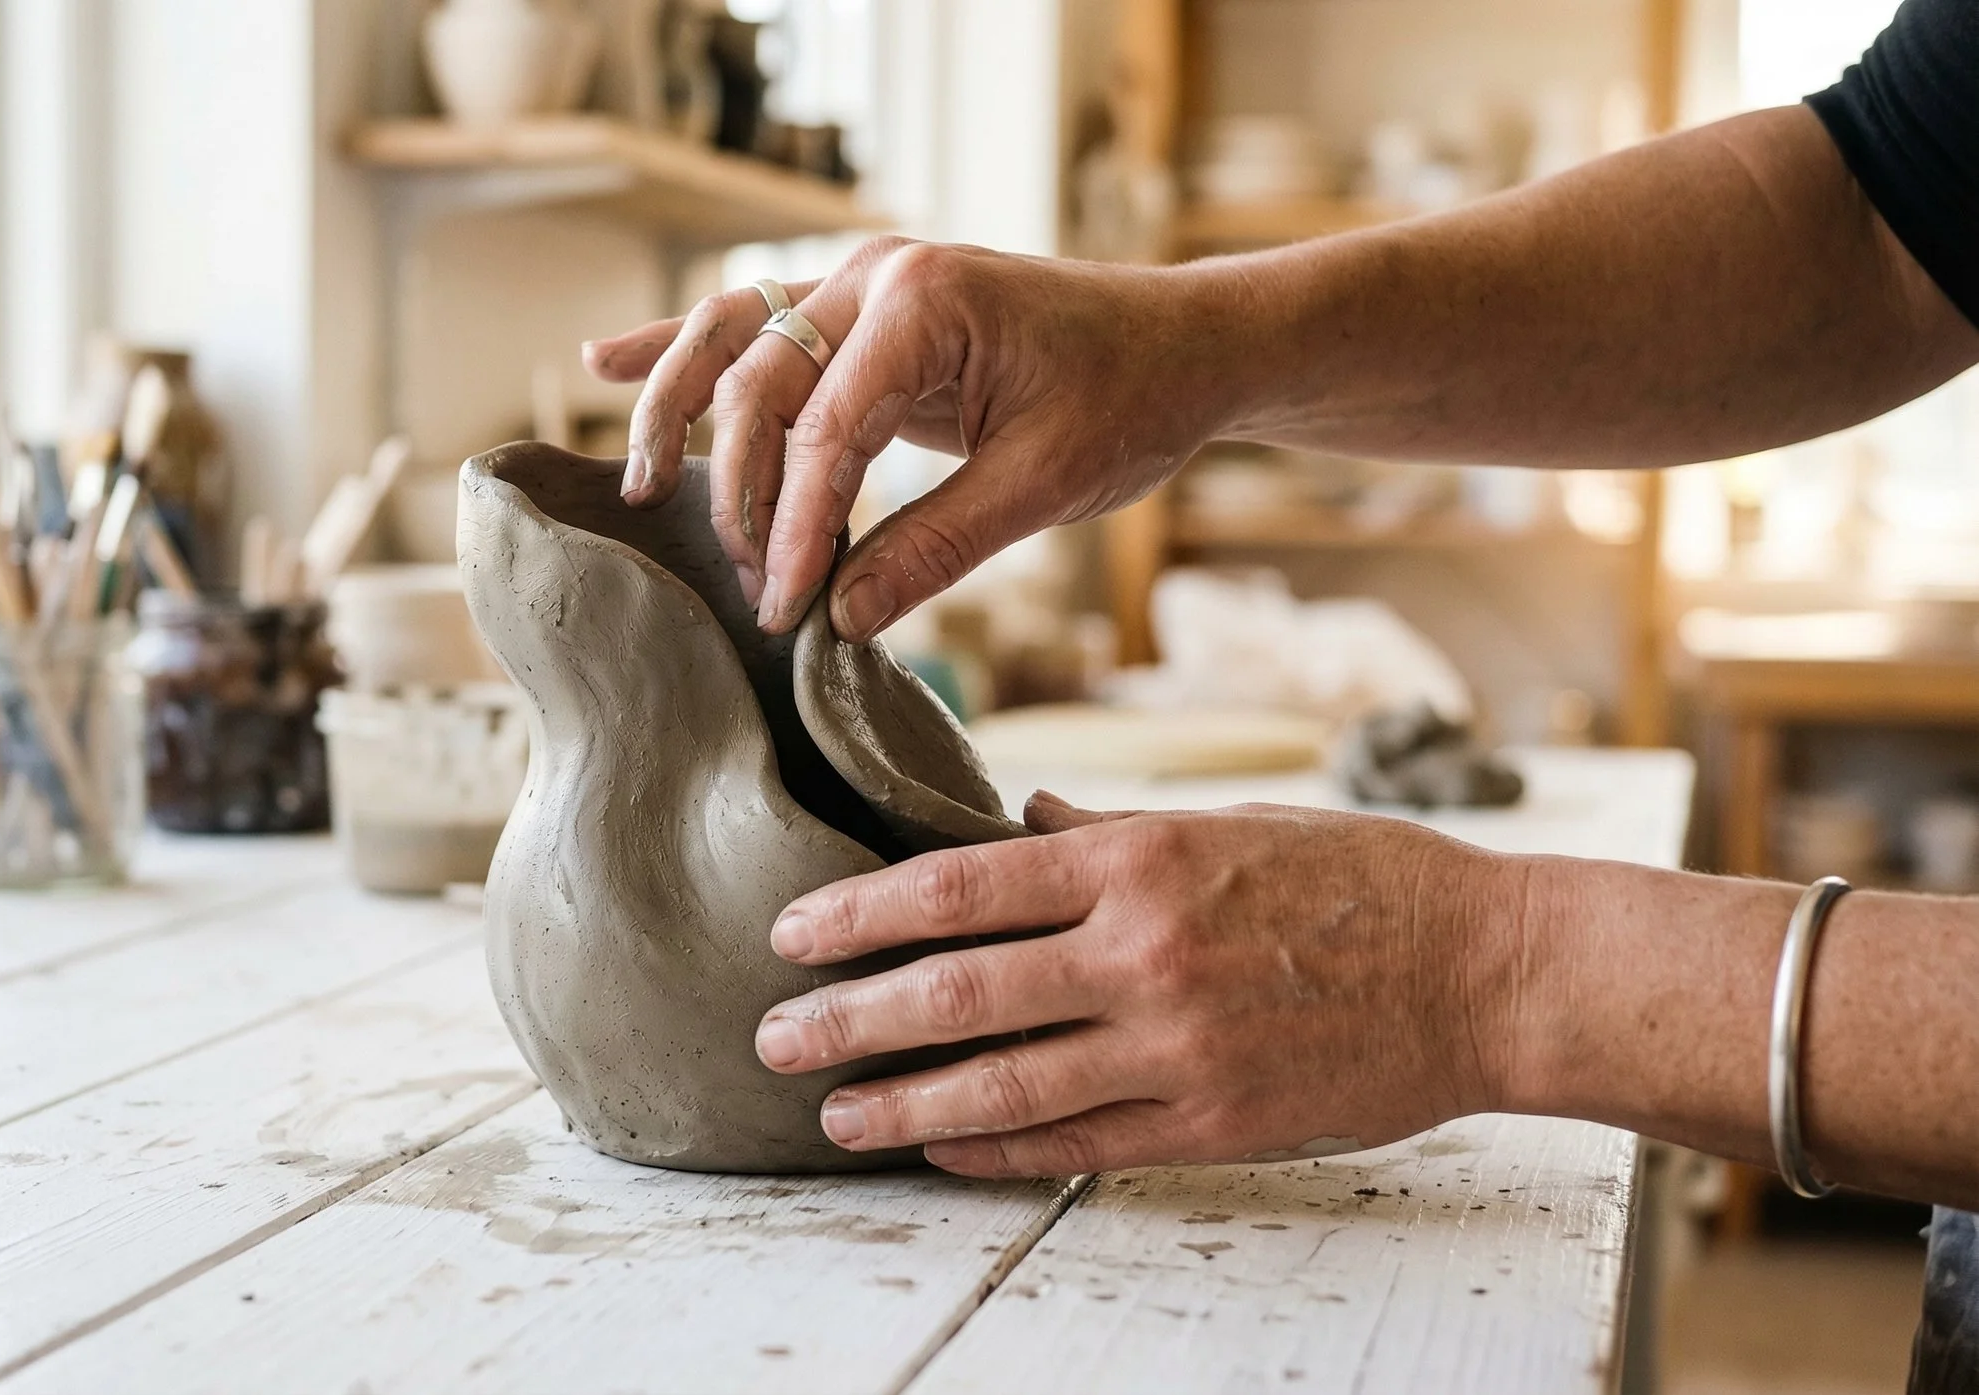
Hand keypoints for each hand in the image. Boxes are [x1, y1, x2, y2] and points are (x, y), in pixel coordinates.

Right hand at [583, 239, 1239, 639]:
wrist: (1183, 343)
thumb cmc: (1128, 400)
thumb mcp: (1044, 486)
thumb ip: (936, 548)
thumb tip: (840, 618)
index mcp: (925, 306)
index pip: (823, 430)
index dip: (798, 528)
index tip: (786, 609)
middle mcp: (878, 276)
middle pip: (757, 380)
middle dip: (743, 491)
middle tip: (754, 587)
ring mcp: (862, 283)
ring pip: (732, 336)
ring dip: (677, 407)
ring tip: (646, 490)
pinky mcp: (861, 309)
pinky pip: (754, 322)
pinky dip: (680, 345)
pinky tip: (605, 361)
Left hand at [749, 792, 1533, 1176]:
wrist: (1491, 972)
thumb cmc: (1364, 880)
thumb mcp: (1231, 825)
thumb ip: (1108, 837)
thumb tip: (1010, 828)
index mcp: (1142, 861)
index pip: (960, 886)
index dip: (859, 915)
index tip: (790, 935)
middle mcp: (1145, 952)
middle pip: (959, 991)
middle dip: (850, 1019)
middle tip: (771, 1040)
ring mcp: (1179, 1045)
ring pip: (1005, 1082)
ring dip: (903, 1102)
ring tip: (835, 1114)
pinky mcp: (1214, 1120)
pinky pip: (1080, 1141)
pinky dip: (998, 1147)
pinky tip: (938, 1146)